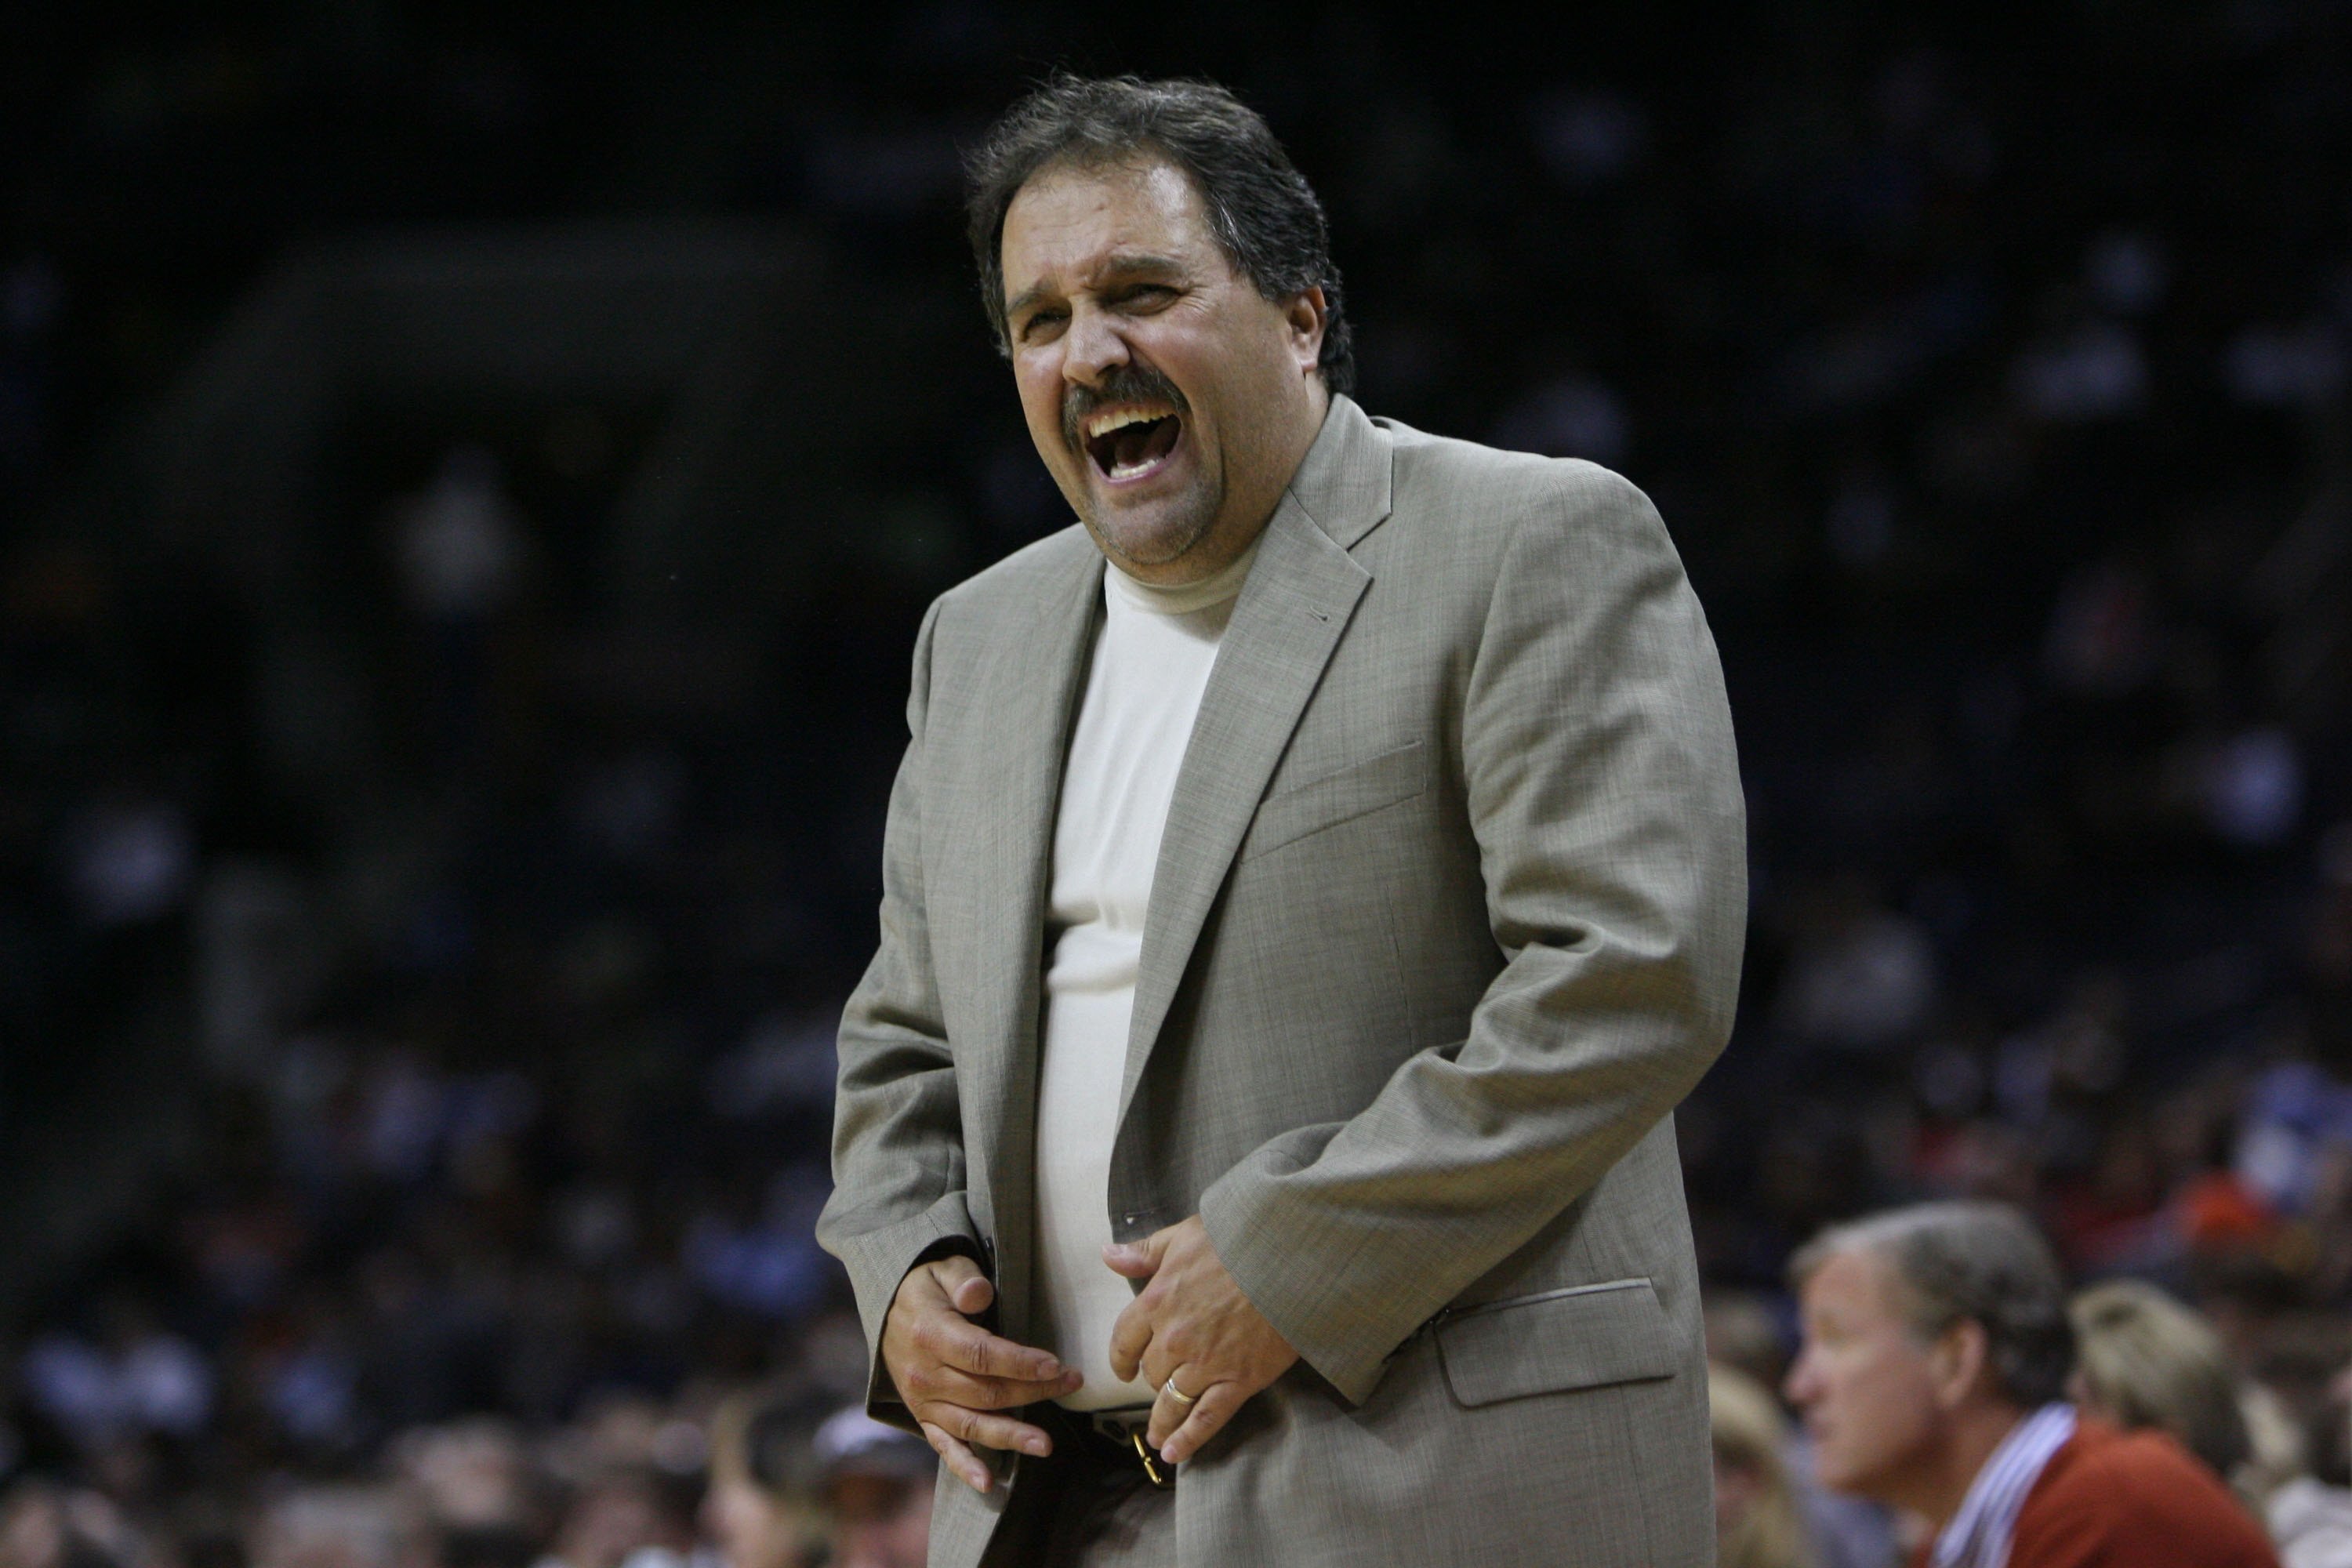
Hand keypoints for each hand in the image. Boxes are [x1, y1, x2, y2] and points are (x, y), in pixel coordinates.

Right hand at [881, 1253, 1083, 1491]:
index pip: (981, 1355)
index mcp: (931, 1334)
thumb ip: (962, 1279)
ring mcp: (923, 1401)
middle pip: (985, 1391)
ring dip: (1011, 1436)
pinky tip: (987, 1483)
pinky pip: (944, 1446)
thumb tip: (978, 1293)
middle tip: (1071, 1385)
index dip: (1019, 1363)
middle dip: (1033, 1391)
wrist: (889, 1313)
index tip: (1055, 1365)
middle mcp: (925, 1374)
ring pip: (972, 1424)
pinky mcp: (924, 1418)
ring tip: (1045, 1445)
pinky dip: (964, 1466)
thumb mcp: (942, 1269)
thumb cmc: (927, 1289)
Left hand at [1105, 1216, 1298, 1465]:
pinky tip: (1174, 1454)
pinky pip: (1206, 1419)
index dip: (1122, 1358)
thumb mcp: (1185, 1235)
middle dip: (1154, 1379)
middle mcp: (1174, 1339)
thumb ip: (1145, 1252)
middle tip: (1161, 1385)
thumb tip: (1108, 1256)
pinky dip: (1188, 1440)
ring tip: (1157, 1436)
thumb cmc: (1237, 1241)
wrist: (1288, 1261)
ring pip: (1172, 1401)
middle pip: (1151, 1373)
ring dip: (1161, 1421)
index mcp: (1156, 1302)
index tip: (1125, 1368)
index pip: (1124, 1340)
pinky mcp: (1237, 1382)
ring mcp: (1204, 1364)